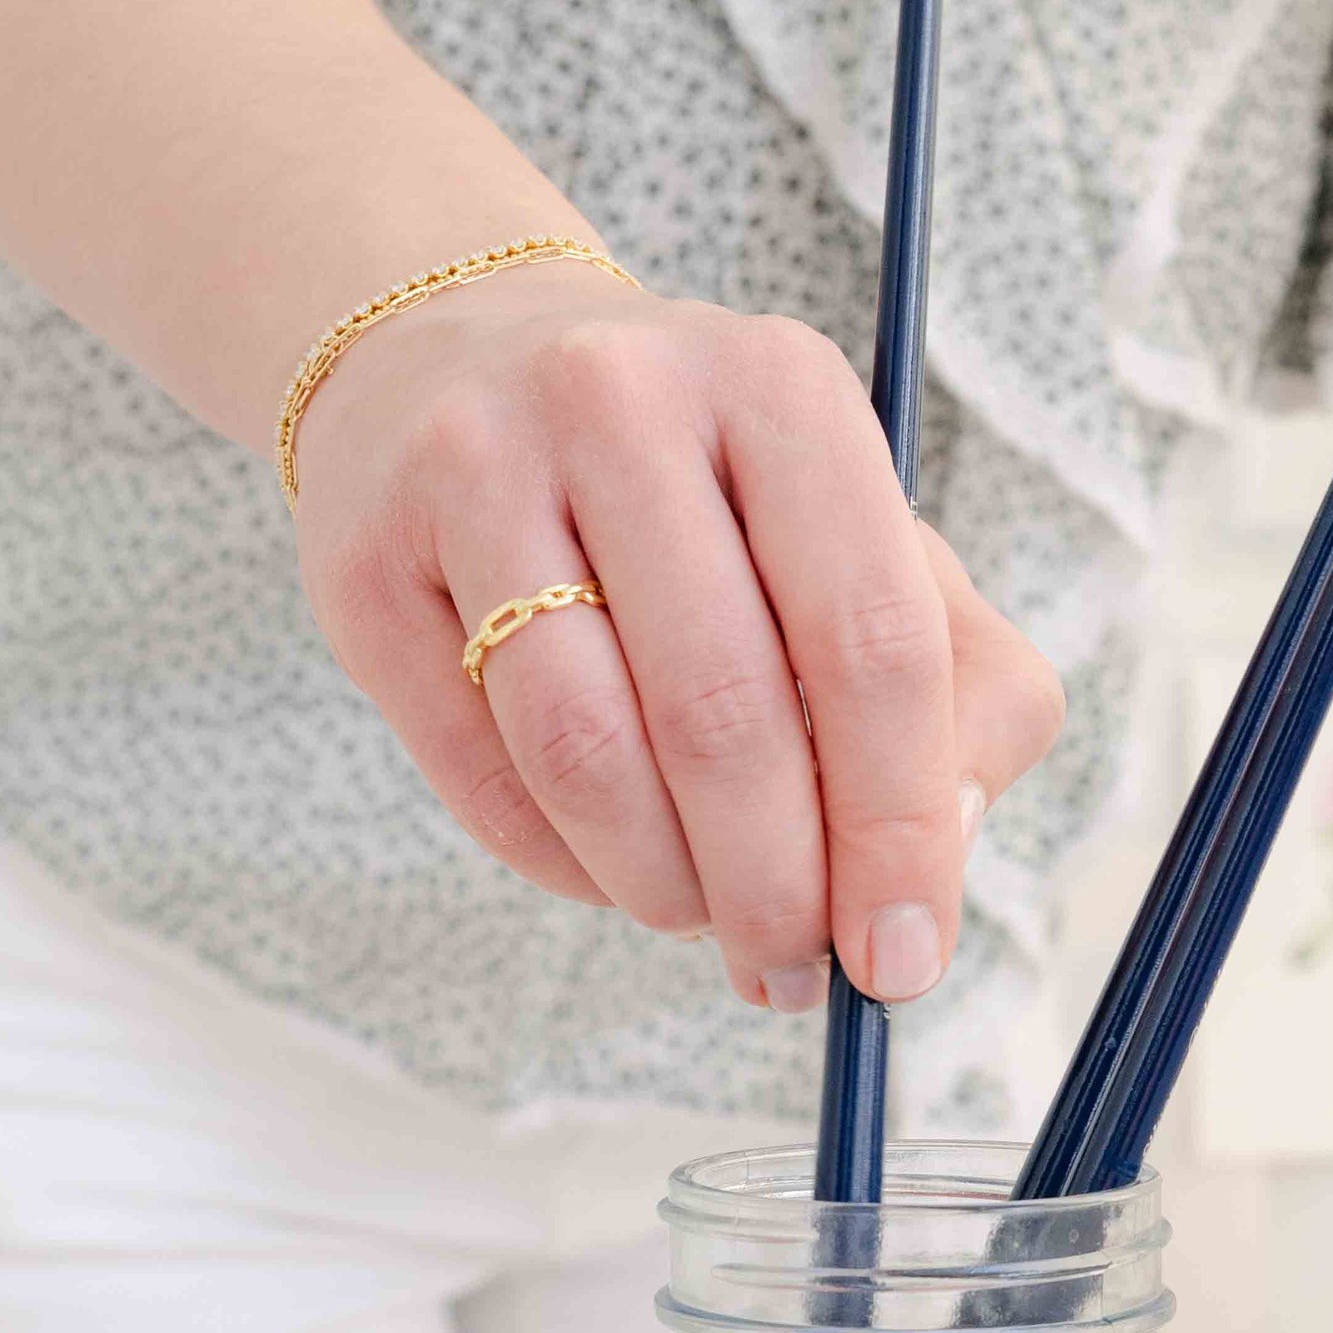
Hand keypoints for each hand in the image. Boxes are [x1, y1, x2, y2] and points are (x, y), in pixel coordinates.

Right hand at [288, 261, 1063, 1010]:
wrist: (456, 366)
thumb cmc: (705, 494)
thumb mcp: (866, 539)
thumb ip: (965, 688)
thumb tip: (932, 862)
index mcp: (781, 388)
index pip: (871, 641)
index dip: (896, 827)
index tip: (901, 956)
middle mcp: (621, 398)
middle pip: (722, 712)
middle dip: (773, 886)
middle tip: (790, 966)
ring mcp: (475, 469)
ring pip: (586, 754)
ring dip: (662, 887)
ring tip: (702, 913)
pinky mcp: (367, 561)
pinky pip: (484, 776)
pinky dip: (564, 863)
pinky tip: (608, 862)